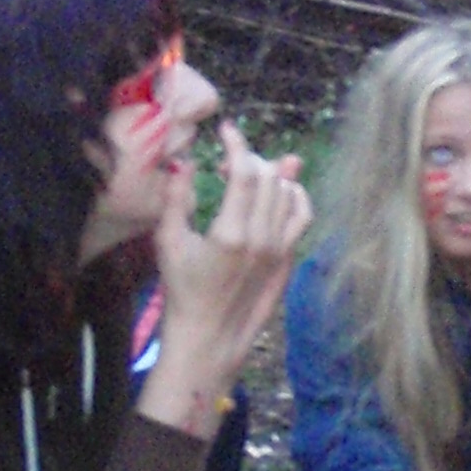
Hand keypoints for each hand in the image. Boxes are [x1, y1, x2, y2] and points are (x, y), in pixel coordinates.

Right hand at [140, 122, 312, 432]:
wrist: (208, 340)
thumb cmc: (181, 293)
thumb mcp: (169, 243)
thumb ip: (176, 198)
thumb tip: (182, 161)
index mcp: (231, 233)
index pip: (245, 172)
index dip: (237, 144)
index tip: (227, 130)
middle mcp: (262, 239)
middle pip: (269, 177)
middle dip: (250, 158)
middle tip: (228, 164)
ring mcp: (280, 250)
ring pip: (290, 193)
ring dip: (273, 174)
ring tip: (252, 175)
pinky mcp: (288, 260)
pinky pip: (301, 217)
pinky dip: (294, 196)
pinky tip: (280, 191)